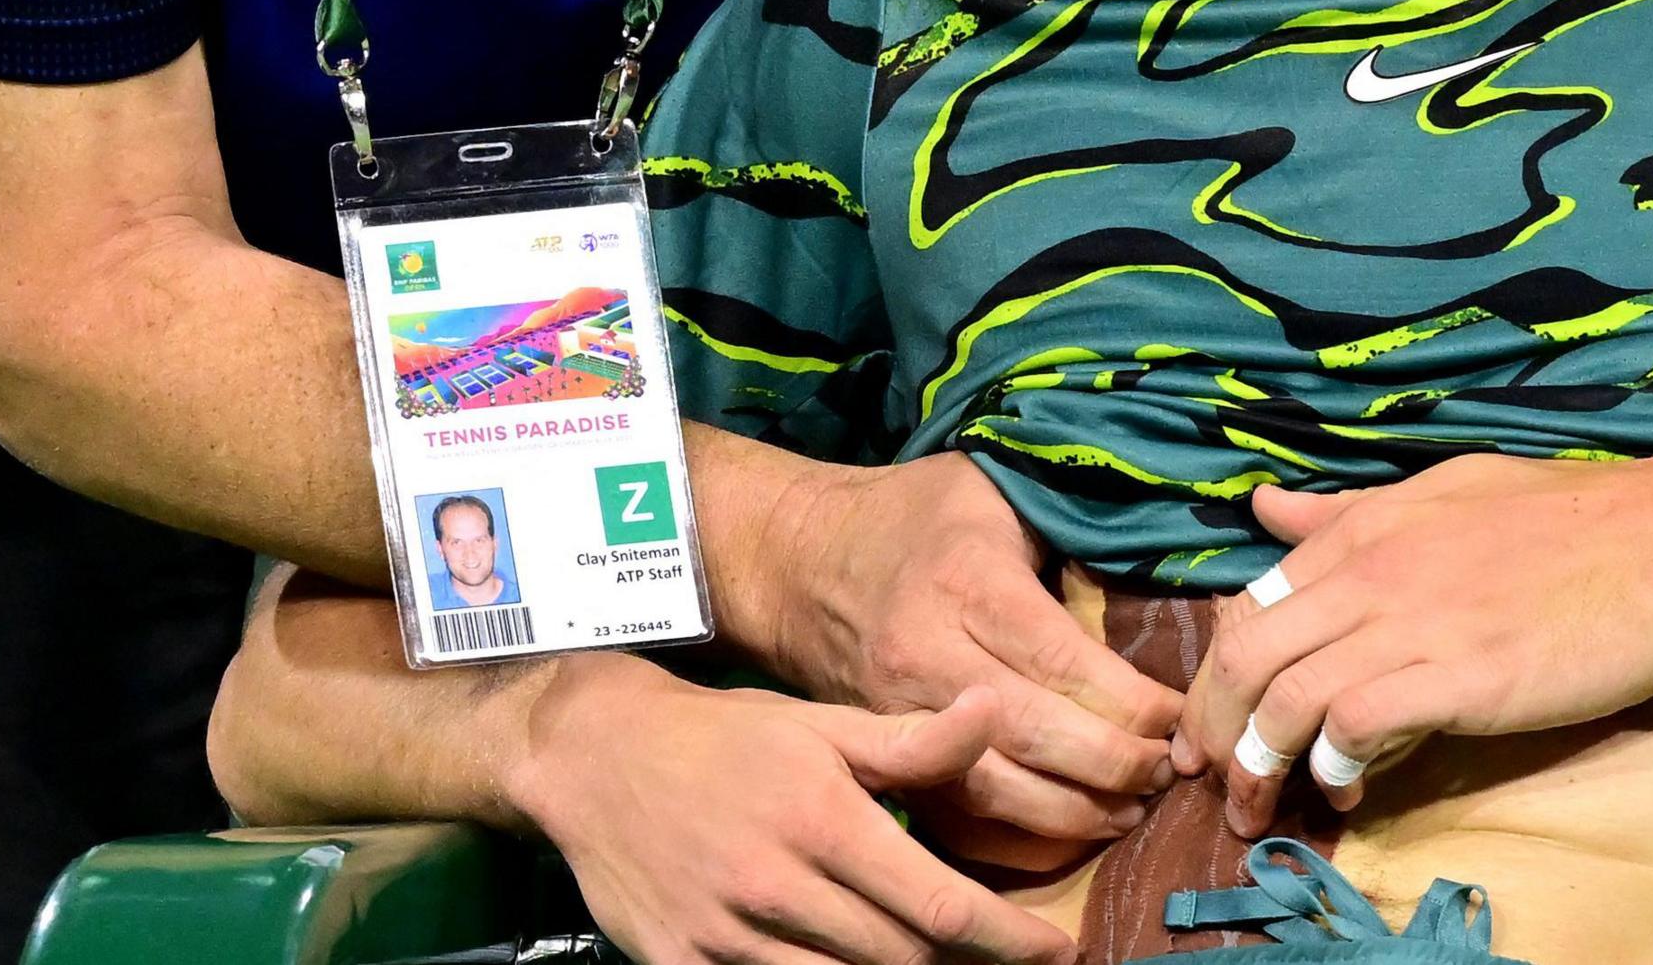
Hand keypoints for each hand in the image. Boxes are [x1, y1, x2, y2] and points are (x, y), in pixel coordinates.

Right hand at [508, 654, 1073, 964]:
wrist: (592, 758)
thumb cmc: (722, 738)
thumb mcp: (818, 725)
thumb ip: (910, 740)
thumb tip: (994, 712)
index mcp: (821, 818)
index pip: (939, 904)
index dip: (1009, 939)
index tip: (1059, 952)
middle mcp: (777, 882)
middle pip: (902, 959)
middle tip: (1004, 960)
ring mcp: (727, 935)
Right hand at [732, 441, 1180, 842]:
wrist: (795, 559)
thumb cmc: (913, 518)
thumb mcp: (992, 488)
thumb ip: (1067, 529)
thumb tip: (1163, 572)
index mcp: (965, 583)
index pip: (1064, 663)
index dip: (1134, 704)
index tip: (1180, 718)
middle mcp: (927, 659)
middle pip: (1037, 739)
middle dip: (1119, 767)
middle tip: (1169, 771)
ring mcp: (896, 721)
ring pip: (998, 797)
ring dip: (1080, 817)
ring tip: (1133, 808)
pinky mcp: (878, 763)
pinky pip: (955, 829)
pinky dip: (1021, 848)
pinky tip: (1071, 837)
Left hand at [1174, 444, 1652, 836]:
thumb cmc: (1570, 518)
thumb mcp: (1443, 489)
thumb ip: (1347, 512)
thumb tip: (1264, 510)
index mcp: (1362, 529)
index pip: (1248, 606)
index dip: (1214, 677)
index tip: (1210, 730)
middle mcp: (1370, 573)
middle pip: (1245, 659)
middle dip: (1214, 733)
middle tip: (1215, 785)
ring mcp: (1412, 625)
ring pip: (1287, 700)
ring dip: (1262, 768)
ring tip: (1265, 810)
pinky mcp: (1461, 679)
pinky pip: (1358, 727)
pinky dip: (1336, 767)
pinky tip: (1348, 792)